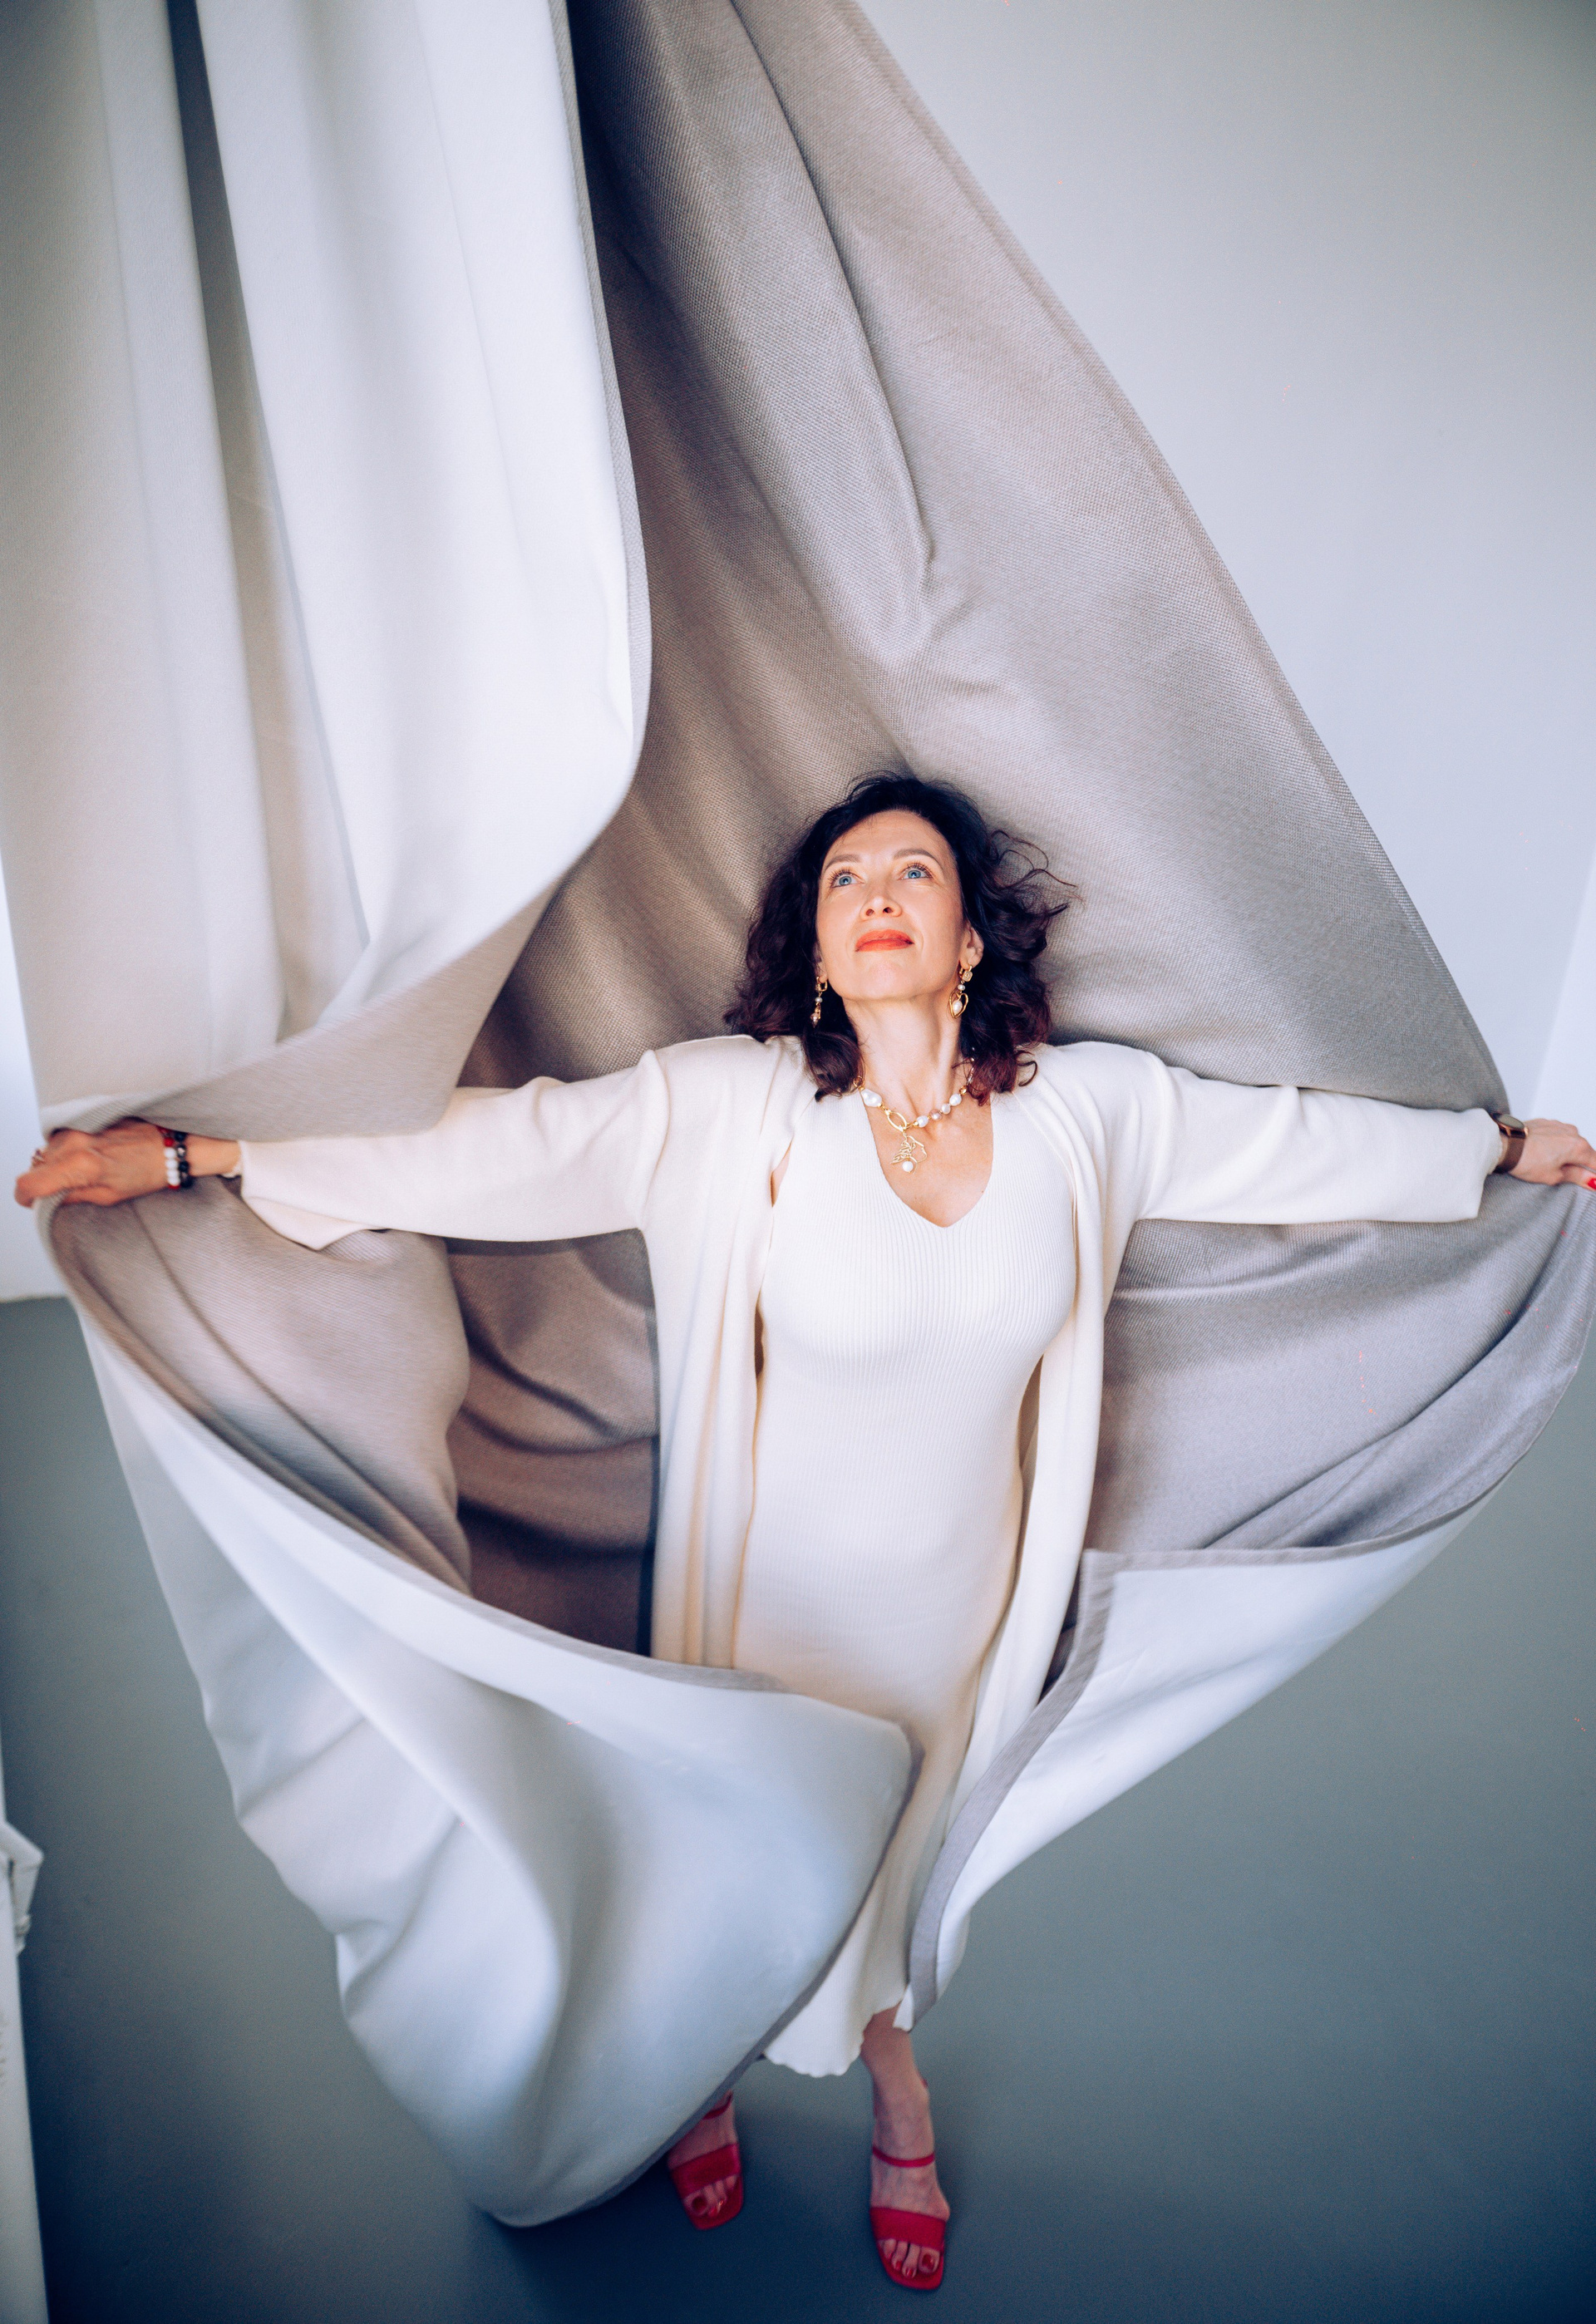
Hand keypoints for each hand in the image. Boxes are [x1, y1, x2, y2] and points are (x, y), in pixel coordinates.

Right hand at [12, 1121, 239, 1208]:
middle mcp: (73, 1143)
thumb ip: (72, 1196)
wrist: (171, 1144)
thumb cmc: (147, 1172)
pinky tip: (91, 1155)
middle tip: (67, 1187)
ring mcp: (78, 1127)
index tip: (32, 1201)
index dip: (26, 1196)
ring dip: (57, 1163)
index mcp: (80, 1166)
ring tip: (85, 1169)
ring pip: (48, 1151)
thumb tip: (48, 1199)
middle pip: (36, 1166)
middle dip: (45, 1179)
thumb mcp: (109, 1196)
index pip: (29, 1182)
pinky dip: (68, 1149)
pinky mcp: (85, 1118)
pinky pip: (62, 1138)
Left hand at [1509, 1118, 1595, 1188]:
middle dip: (1579, 1164)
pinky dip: (1554, 1144)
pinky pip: (1557, 1135)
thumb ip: (1577, 1177)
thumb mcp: (1554, 1176)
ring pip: (1569, 1142)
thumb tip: (1592, 1181)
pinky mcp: (1546, 1122)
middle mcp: (1572, 1132)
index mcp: (1578, 1147)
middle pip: (1584, 1152)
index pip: (1595, 1162)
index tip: (1591, 1182)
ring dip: (1565, 1153)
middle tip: (1565, 1177)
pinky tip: (1541, 1153)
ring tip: (1548, 1164)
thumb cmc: (1525, 1160)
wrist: (1502, 1144)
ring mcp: (1558, 1125)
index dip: (1593, 1175)